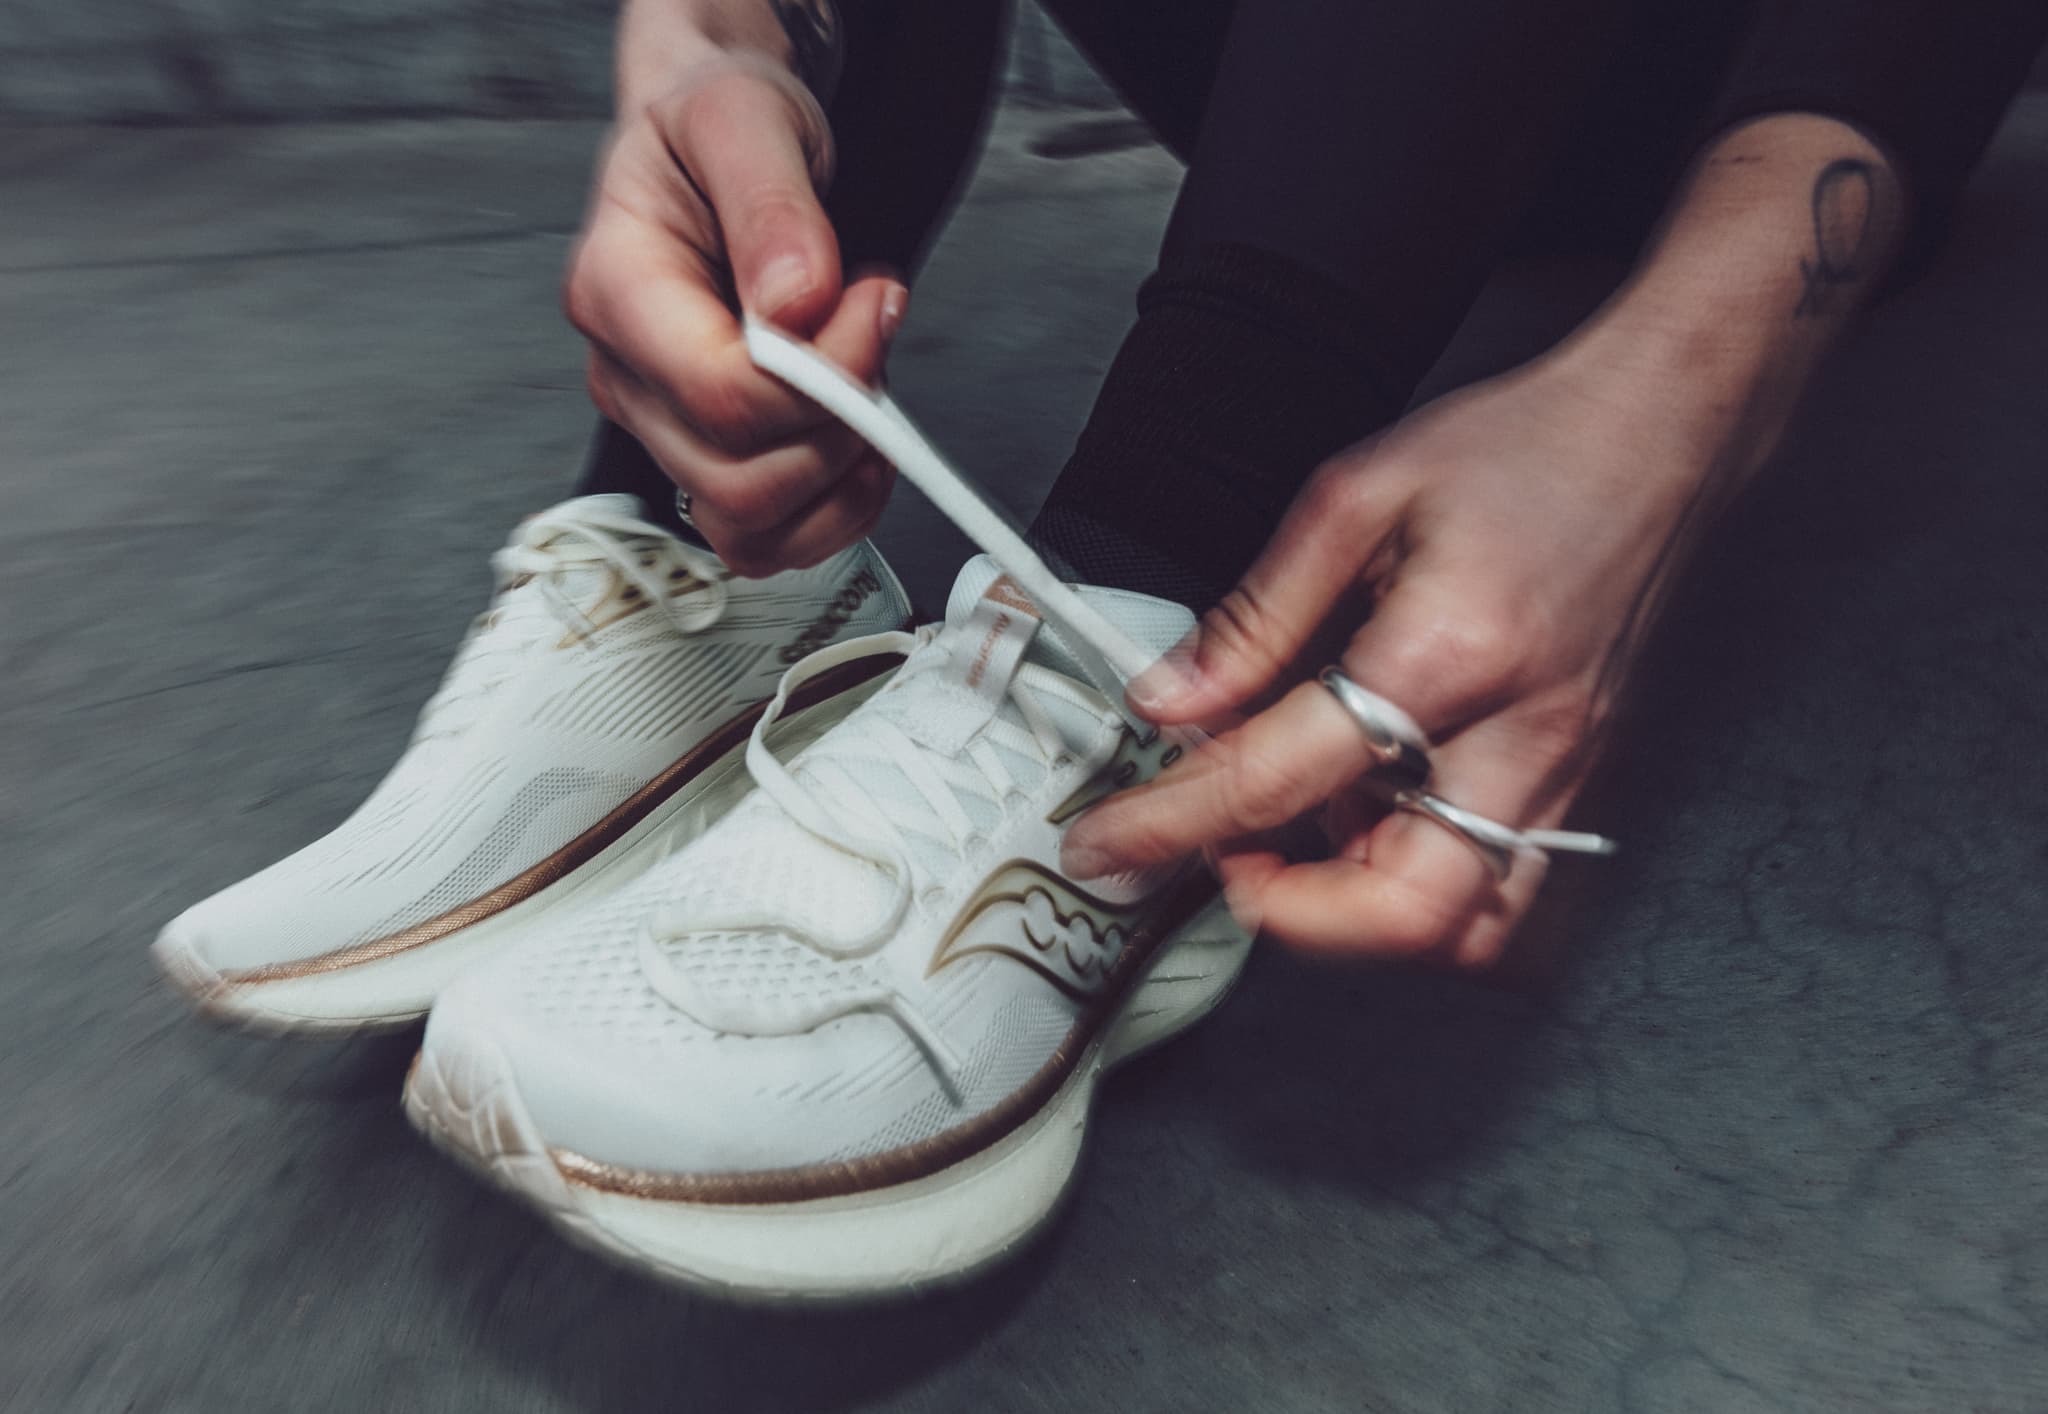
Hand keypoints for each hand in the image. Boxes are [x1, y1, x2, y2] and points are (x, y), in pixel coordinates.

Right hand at [566, 51, 903, 575]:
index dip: (823, 376)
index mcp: (617, 291)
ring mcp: (662, 428)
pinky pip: (767, 541)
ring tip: (869, 392)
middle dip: (841, 425)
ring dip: (840, 482)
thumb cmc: (718, 131)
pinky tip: (858, 444)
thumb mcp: (745, 118)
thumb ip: (771, 206)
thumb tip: (798, 302)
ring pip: (751, 530)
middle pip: (740, 480)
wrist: (718, 146)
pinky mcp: (707, 458)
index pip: (721, 394)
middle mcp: (627, 377)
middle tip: (873, 332)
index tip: (871, 302)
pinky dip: (833, 512)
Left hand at [1062, 343, 1735, 968]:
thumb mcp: (1357, 498)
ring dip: (1364, 910)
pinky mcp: (1580, 779)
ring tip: (1298, 834)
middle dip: (1297, 915)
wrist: (1663, 427)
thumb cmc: (1527, 445)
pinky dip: (1419, 880)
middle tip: (1226, 858)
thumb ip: (1257, 617)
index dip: (1172, 822)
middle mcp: (1523, 736)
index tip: (1106, 843)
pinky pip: (1501, 885)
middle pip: (1409, 911)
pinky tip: (1373, 810)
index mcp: (1451, 653)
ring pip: (1472, 929)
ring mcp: (1565, 771)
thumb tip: (1173, 704)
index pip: (1282, 780)